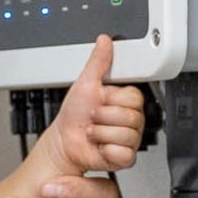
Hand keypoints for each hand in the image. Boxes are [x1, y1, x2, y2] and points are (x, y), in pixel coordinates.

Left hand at [48, 36, 146, 175]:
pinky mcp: (124, 157)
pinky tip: (100, 146)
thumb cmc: (73, 115)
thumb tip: (104, 40)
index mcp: (125, 101)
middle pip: (131, 117)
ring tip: (93, 131)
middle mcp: (130, 120)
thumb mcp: (85, 83)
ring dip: (102, 133)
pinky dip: (107, 149)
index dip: (112, 100)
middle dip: (104, 117)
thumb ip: (98, 62)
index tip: (100, 100)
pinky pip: (124, 153)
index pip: (134, 97)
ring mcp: (129, 139)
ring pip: (126, 134)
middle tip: (93, 118)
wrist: (64, 141)